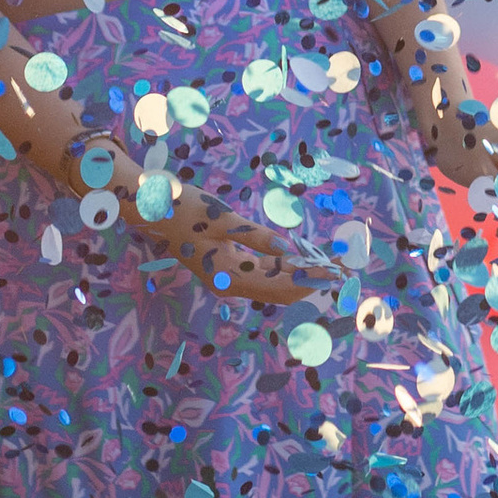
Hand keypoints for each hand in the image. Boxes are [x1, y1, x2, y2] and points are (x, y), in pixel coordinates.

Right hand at [134, 184, 325, 314]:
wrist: (154, 208)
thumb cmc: (186, 210)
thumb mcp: (223, 220)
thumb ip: (255, 237)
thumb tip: (286, 249)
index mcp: (229, 276)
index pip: (280, 286)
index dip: (310, 280)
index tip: (336, 273)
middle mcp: (231, 282)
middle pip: (280, 289)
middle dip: (312, 281)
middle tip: (343, 271)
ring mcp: (230, 275)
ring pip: (273, 282)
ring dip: (301, 275)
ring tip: (330, 265)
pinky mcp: (229, 264)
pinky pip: (263, 271)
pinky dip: (285, 267)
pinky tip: (304, 258)